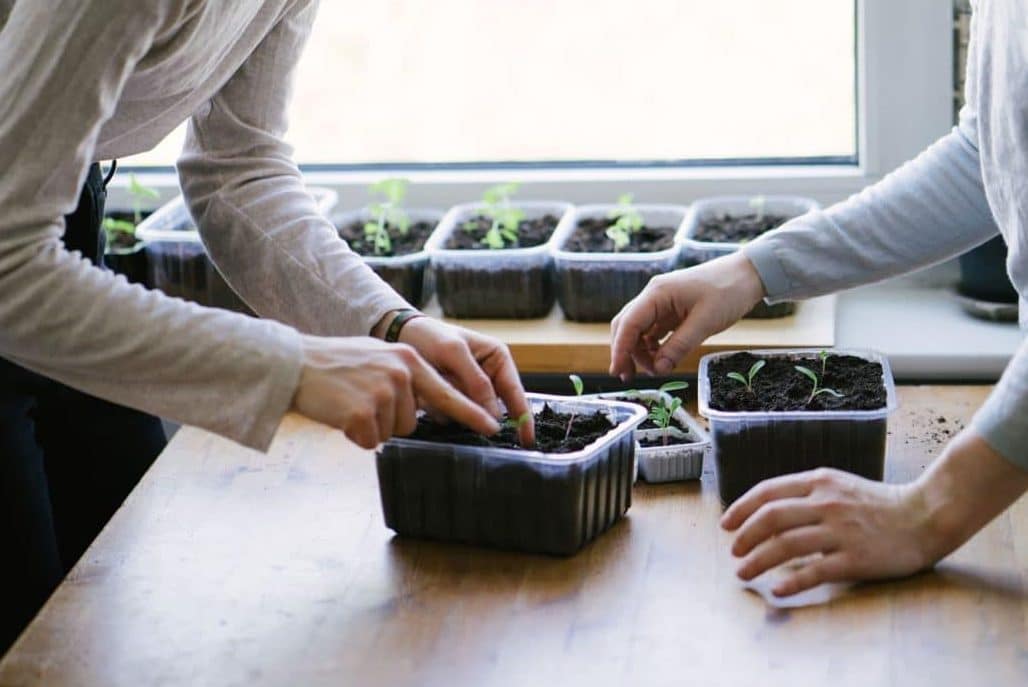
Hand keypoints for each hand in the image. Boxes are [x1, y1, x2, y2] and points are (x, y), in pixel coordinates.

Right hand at [291, 335, 499, 448]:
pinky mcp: (363, 413)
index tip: (493, 426)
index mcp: (408, 359)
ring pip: (391, 433)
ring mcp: (383, 392)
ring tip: (349, 404)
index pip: (447, 392)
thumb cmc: (334, 366)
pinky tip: (341, 415)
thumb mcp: (379, 358)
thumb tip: (420, 407)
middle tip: (361, 401)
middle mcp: (401, 373)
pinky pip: (370, 442)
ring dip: (370, 428)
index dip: (471, 413)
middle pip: (411, 422)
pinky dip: (355, 436)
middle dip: (388, 421)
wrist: (295, 365)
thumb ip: (405, 377)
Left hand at [396, 318, 534, 446]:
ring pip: (470, 414)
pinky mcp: (452, 400)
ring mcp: (470, 391)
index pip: (515, 393)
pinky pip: (452, 415)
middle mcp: (488, 377)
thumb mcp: (454, 352)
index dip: (523, 419)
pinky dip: (438, 409)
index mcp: (498, 359)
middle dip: (471, 407)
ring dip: (451, 407)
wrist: (400, 334)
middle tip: (450, 391)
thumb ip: (476, 382)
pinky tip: (425, 393)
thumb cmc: (429, 335)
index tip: (527, 441)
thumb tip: (495, 416)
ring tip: (434, 383)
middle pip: (492, 409)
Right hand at [610, 252, 765, 379]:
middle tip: (628, 377)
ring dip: (640, 351)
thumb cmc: (728, 291)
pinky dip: (652, 346)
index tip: (618, 373)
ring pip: (638, 330)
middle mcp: (654, 296)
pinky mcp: (672, 309)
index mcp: (657, 294)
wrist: (749, 274)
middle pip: (626, 326)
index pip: (628, 324)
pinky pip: (653, 330)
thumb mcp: (705, 322)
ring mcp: (662, 302)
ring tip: (654, 370)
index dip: (620, 350)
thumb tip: (658, 369)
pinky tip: (660, 359)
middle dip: (625, 352)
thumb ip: (679, 346)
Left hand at [720, 468, 935, 596]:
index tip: (726, 525)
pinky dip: (791, 581)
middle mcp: (826, 503)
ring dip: (758, 560)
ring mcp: (841, 531)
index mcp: (819, 482)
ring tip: (744, 572)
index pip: (767, 491)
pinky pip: (815, 571)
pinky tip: (777, 590)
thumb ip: (807, 495)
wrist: (926, 516)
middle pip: (770, 517)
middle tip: (734, 552)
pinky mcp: (855, 558)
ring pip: (785, 544)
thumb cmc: (879, 504)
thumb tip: (767, 513)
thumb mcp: (839, 487)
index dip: (741, 508)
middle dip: (744, 536)